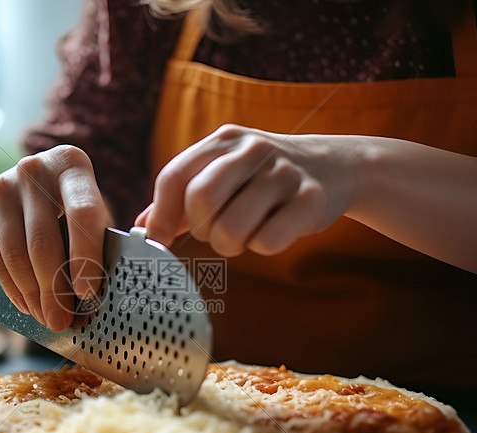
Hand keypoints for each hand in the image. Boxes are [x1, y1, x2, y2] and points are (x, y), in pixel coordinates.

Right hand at [0, 145, 110, 330]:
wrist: (36, 183)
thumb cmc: (75, 206)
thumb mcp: (94, 212)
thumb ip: (100, 243)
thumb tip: (97, 296)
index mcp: (72, 163)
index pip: (83, 213)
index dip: (86, 256)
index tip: (88, 292)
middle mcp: (33, 168)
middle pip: (43, 241)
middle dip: (54, 289)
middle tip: (63, 320)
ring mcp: (0, 185)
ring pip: (15, 255)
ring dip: (32, 295)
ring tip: (47, 318)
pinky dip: (12, 288)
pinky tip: (27, 304)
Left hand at [136, 124, 370, 256]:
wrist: (335, 166)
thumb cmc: (263, 179)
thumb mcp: (222, 174)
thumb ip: (181, 199)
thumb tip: (141, 228)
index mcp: (223, 141)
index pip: (174, 176)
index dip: (162, 214)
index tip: (160, 239)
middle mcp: (252, 149)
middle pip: (200, 201)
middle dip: (202, 230)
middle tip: (215, 233)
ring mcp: (283, 173)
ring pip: (232, 229)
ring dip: (232, 244)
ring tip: (245, 233)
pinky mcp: (311, 200)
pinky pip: (267, 241)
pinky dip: (263, 247)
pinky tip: (273, 231)